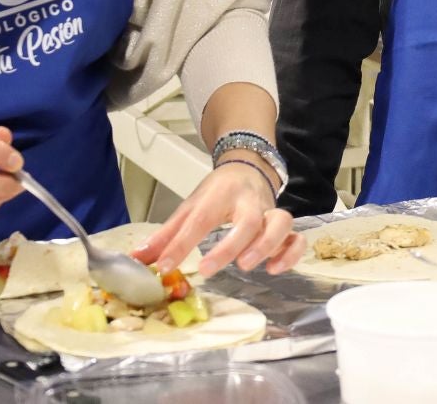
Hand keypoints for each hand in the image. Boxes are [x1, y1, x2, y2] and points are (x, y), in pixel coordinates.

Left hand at [133, 154, 304, 277]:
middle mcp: (249, 201)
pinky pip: (297, 238)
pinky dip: (291, 253)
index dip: (181, 244)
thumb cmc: (217, 193)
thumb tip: (139, 258)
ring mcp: (270, 213)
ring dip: (266, 246)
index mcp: (219, 194)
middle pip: (248, 219)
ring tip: (246, 265)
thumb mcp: (189, 206)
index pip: (200, 218)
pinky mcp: (284, 227)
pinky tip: (275, 268)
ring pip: (280, 223)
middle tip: (209, 268)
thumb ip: (166, 235)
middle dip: (231, 244)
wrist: (248, 168)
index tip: (164, 267)